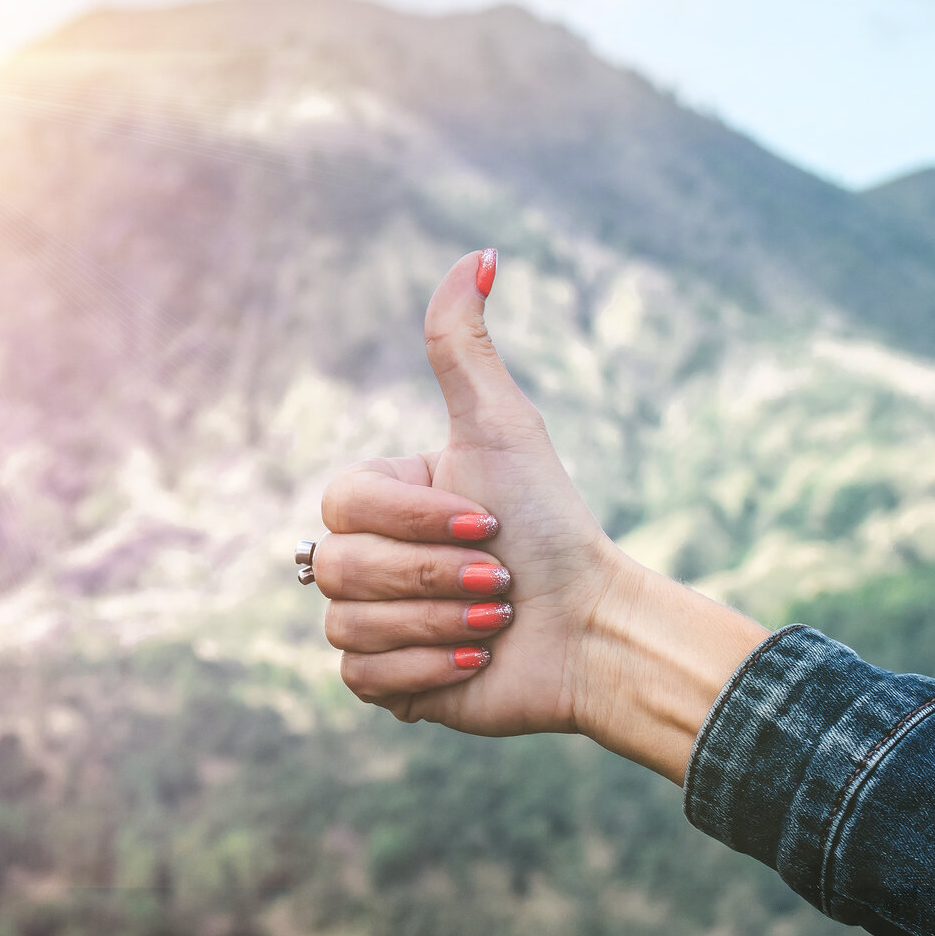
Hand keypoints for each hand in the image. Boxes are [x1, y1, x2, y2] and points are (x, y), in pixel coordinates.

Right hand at [311, 250, 766, 779]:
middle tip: (500, 578)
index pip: (343, 505)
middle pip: (341, 570)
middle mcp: (362, 558)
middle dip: (434, 577)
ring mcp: (369, 622)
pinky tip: (478, 657)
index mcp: (376, 499)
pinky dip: (430, 668)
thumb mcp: (502, 428)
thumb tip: (479, 252)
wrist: (593, 626)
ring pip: (349, 626)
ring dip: (440, 623)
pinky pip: (364, 679)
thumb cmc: (550, 523)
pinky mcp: (385, 684)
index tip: (486, 522)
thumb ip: (465, 345)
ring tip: (497, 620)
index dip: (413, 521)